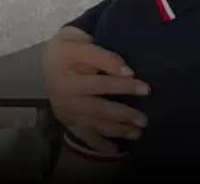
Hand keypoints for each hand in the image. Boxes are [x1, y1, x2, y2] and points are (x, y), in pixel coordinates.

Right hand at [42, 28, 148, 152]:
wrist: (53, 59)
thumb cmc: (73, 52)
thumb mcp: (86, 47)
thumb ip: (106, 58)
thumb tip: (128, 72)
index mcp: (68, 81)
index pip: (101, 84)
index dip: (123, 86)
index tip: (146, 89)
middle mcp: (65, 100)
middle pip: (98, 109)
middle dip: (123, 115)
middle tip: (144, 120)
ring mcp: (67, 114)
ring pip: (94, 125)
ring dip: (116, 131)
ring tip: (137, 134)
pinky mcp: (69, 122)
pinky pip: (84, 135)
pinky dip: (99, 144)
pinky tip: (114, 151)